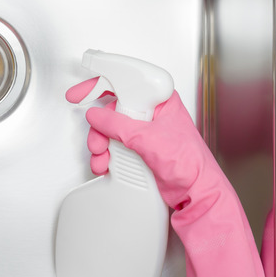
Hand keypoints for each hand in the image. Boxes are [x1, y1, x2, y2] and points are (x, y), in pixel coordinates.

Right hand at [66, 77, 266, 276]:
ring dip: (101, 145)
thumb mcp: (147, 139)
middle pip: (112, 110)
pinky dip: (106, 156)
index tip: (79, 93)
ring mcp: (144, 132)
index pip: (126, 83)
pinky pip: (114, 146)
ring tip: (103, 158)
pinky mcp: (139, 149)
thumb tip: (97, 115)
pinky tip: (106, 165)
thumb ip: (118, 125)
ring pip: (110, 130)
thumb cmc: (189, 164)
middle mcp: (152, 113)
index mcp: (160, 100)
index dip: (99, 85)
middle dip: (100, 128)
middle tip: (98, 141)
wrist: (196, 194)